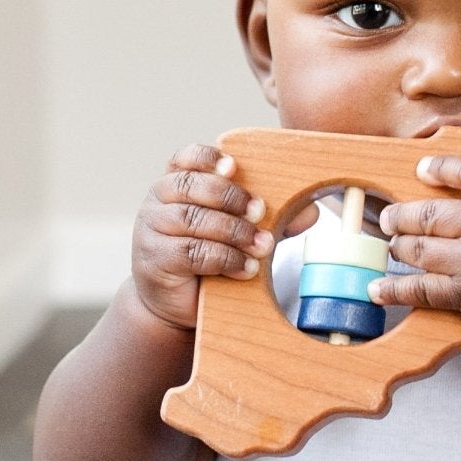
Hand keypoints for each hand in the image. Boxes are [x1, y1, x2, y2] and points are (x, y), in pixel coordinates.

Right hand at [131, 144, 274, 330]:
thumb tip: (310, 212)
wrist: (179, 302)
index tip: (234, 167)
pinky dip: (225, 259)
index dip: (207, 158)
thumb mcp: (240, 232)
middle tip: (259, 212)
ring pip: (193, 220)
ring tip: (262, 246)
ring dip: (234, 232)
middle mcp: (158, 202)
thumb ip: (270, 217)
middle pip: (190, 186)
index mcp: (175, 184)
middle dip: (231, 197)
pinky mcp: (155, 260)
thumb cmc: (209, 259)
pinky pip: (191, 253)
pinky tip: (246, 267)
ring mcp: (151, 230)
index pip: (185, 159)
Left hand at [372, 151, 460, 349]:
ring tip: (387, 244)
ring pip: (420, 250)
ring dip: (398, 246)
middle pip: (431, 213)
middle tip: (388, 214)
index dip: (442, 167)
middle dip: (403, 213)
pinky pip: (425, 291)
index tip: (423, 169)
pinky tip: (379, 289)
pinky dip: (398, 290)